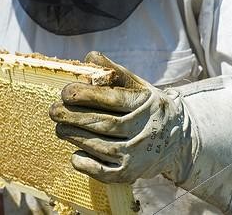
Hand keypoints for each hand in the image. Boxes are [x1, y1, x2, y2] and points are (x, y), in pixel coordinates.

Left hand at [49, 51, 193, 183]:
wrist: (177, 141)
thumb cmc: (148, 107)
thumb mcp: (138, 85)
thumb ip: (114, 71)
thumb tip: (89, 58)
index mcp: (146, 103)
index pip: (113, 99)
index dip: (87, 96)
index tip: (66, 92)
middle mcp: (144, 130)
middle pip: (104, 124)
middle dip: (74, 117)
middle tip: (54, 110)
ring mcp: (138, 155)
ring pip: (101, 147)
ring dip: (75, 136)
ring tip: (60, 127)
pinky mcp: (130, 174)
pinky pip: (103, 172)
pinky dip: (85, 163)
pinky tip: (75, 152)